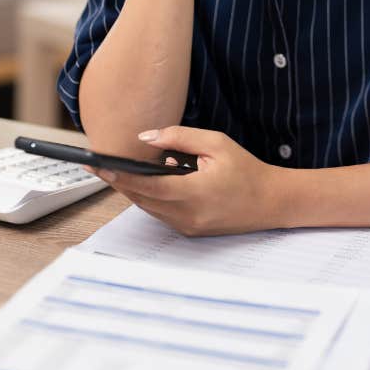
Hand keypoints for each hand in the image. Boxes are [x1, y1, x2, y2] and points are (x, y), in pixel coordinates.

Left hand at [85, 126, 285, 235]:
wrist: (271, 201)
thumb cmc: (246, 169)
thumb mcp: (216, 143)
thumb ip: (180, 138)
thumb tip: (146, 138)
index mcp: (194, 193)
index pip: (147, 186)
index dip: (119, 175)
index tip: (98, 165)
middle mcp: (187, 215)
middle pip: (141, 199)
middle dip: (119, 182)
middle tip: (99, 166)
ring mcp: (188, 227)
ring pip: (149, 208)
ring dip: (135, 190)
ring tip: (120, 171)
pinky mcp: (190, 232)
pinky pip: (161, 214)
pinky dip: (152, 198)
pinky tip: (152, 181)